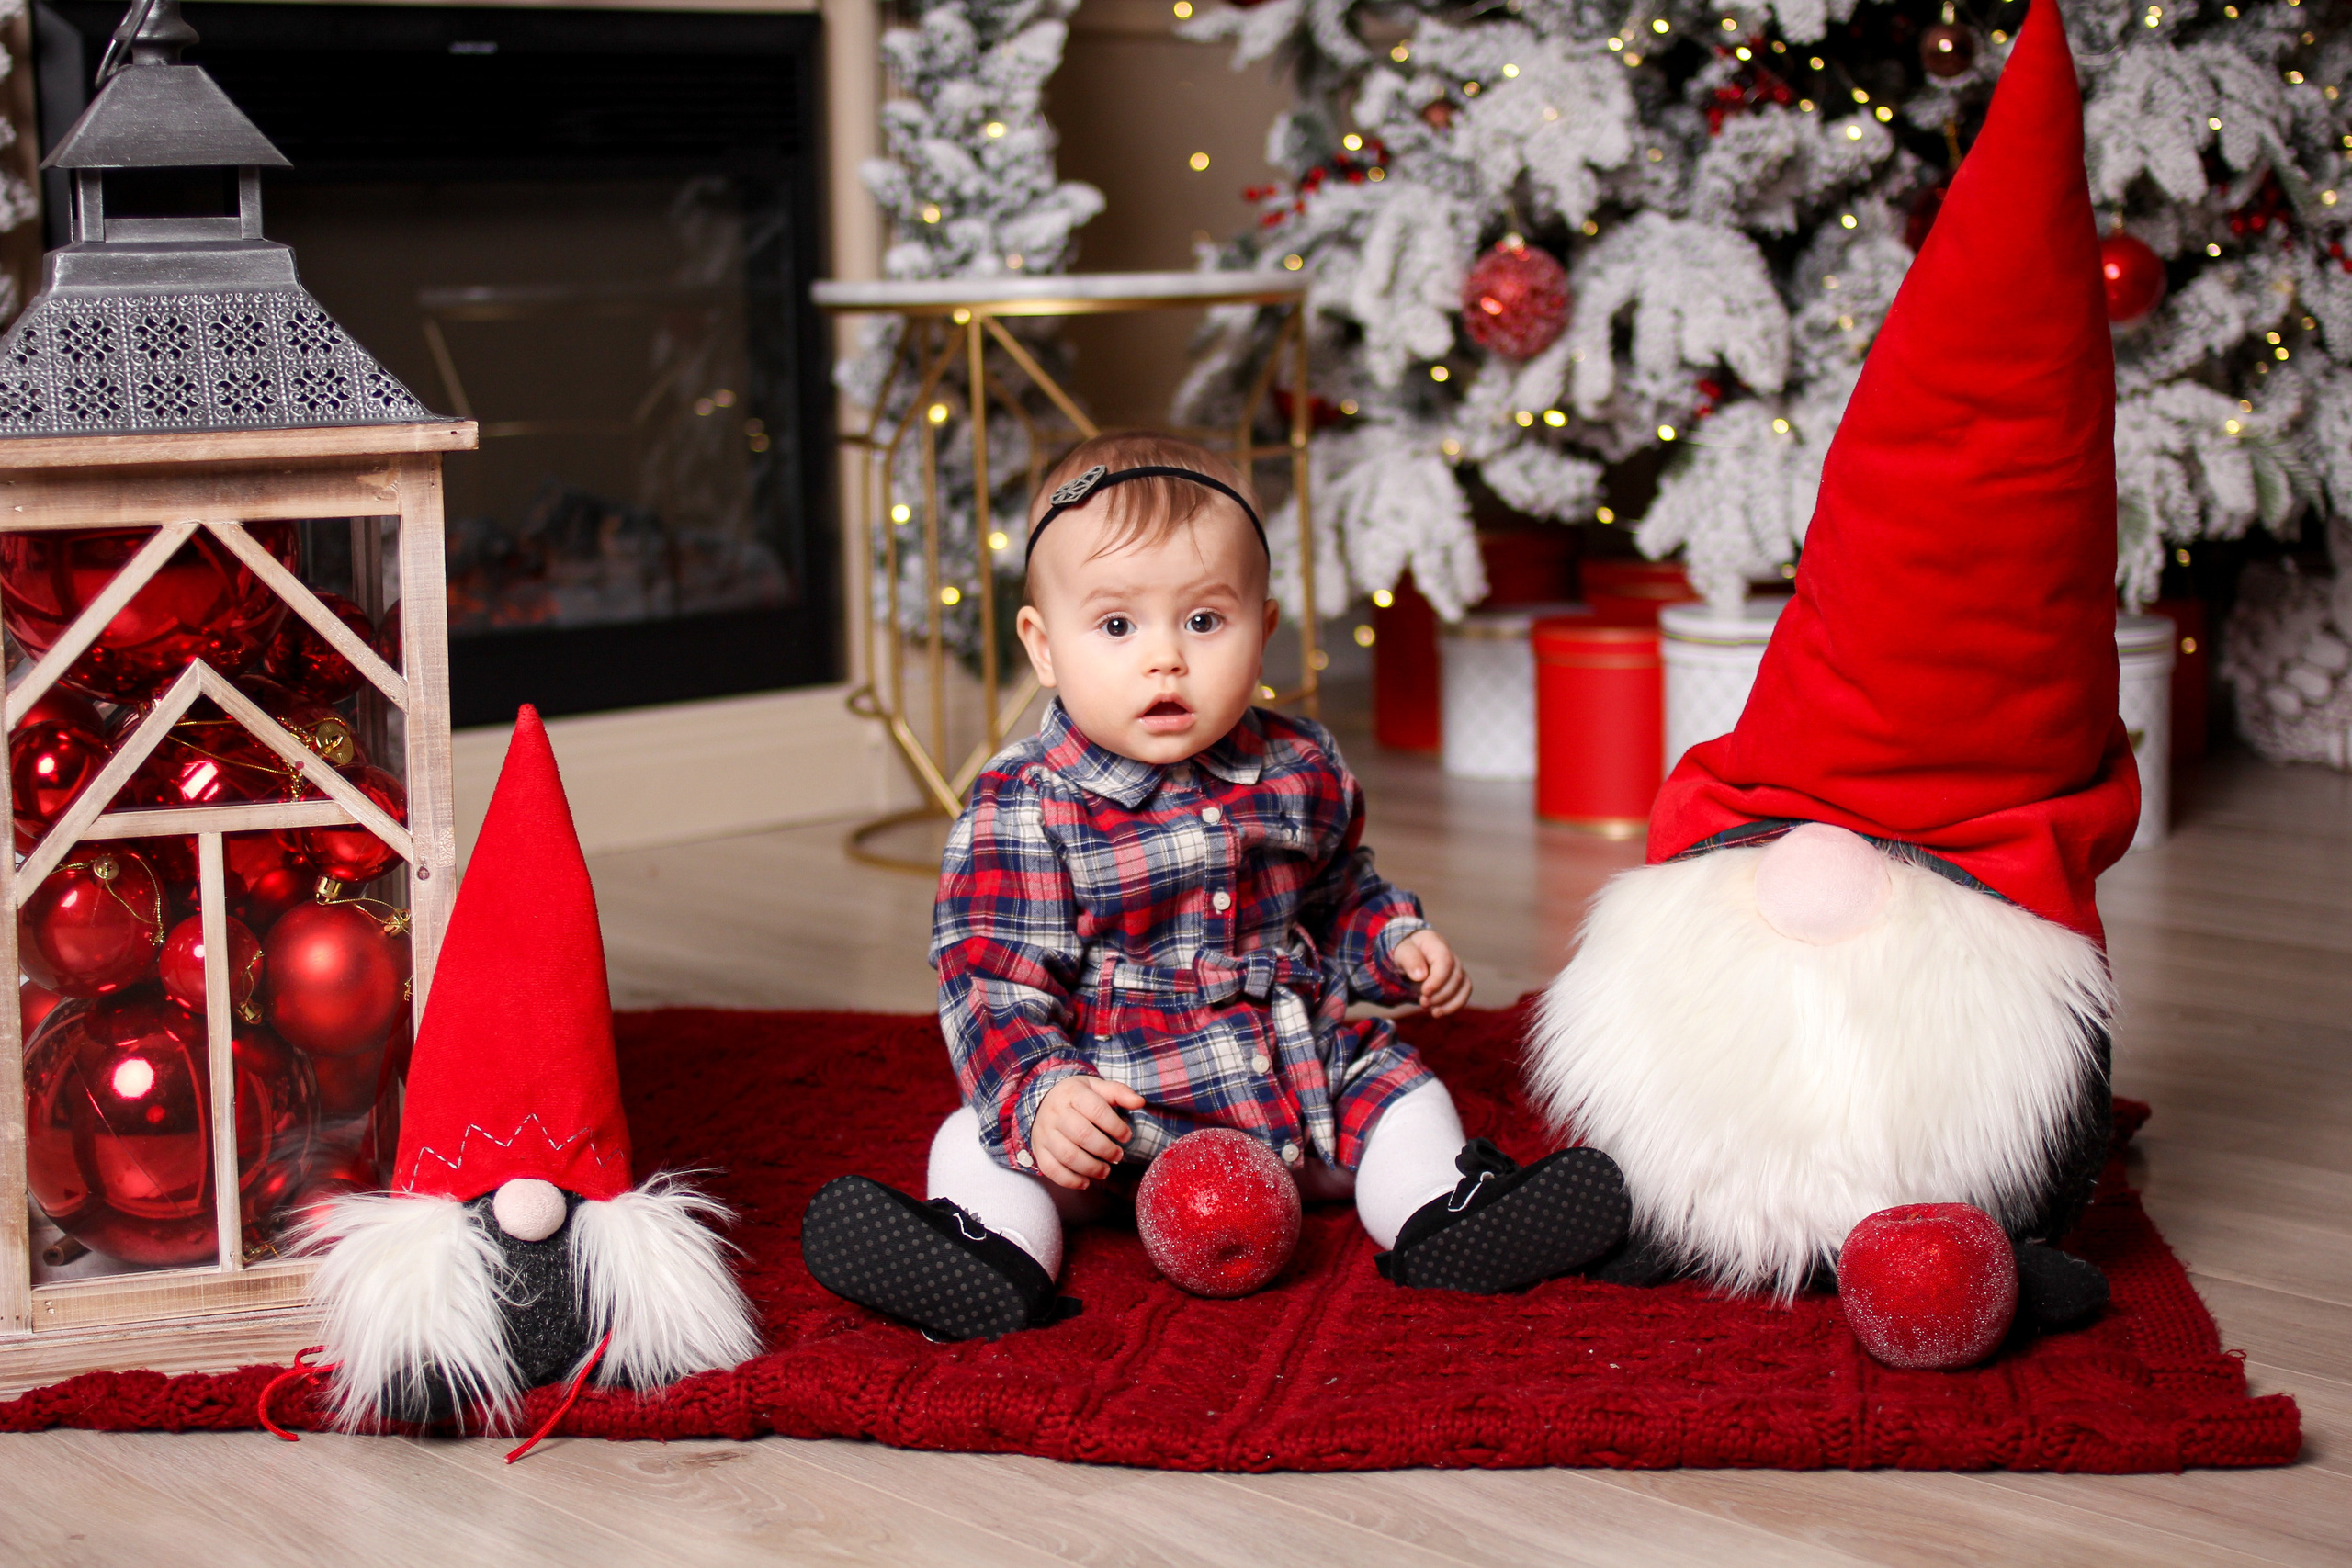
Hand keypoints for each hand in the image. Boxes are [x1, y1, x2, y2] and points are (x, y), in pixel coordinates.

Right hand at [1032, 1075, 1145, 1189]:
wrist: (1043, 1098)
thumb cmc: (1077, 1096)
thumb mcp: (1097, 1087)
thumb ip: (1119, 1093)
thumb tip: (1139, 1102)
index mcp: (1073, 1094)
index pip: (1096, 1110)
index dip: (1115, 1126)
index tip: (1127, 1136)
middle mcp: (1056, 1113)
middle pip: (1082, 1134)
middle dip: (1105, 1149)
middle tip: (1118, 1156)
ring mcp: (1044, 1133)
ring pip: (1067, 1155)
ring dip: (1091, 1168)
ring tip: (1105, 1171)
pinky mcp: (1038, 1150)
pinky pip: (1051, 1169)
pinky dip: (1070, 1180)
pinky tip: (1085, 1182)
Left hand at [1393, 928, 1470, 1016]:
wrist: (1406, 956)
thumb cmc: (1403, 952)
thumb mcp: (1400, 953)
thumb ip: (1409, 960)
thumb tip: (1421, 976)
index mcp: (1433, 942)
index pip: (1445, 960)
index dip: (1438, 979)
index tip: (1425, 992)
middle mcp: (1449, 952)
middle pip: (1455, 975)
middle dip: (1440, 994)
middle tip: (1423, 1002)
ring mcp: (1455, 966)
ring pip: (1463, 985)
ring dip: (1449, 1002)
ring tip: (1433, 1011)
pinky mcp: (1457, 979)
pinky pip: (1464, 992)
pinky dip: (1454, 1005)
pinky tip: (1439, 1012)